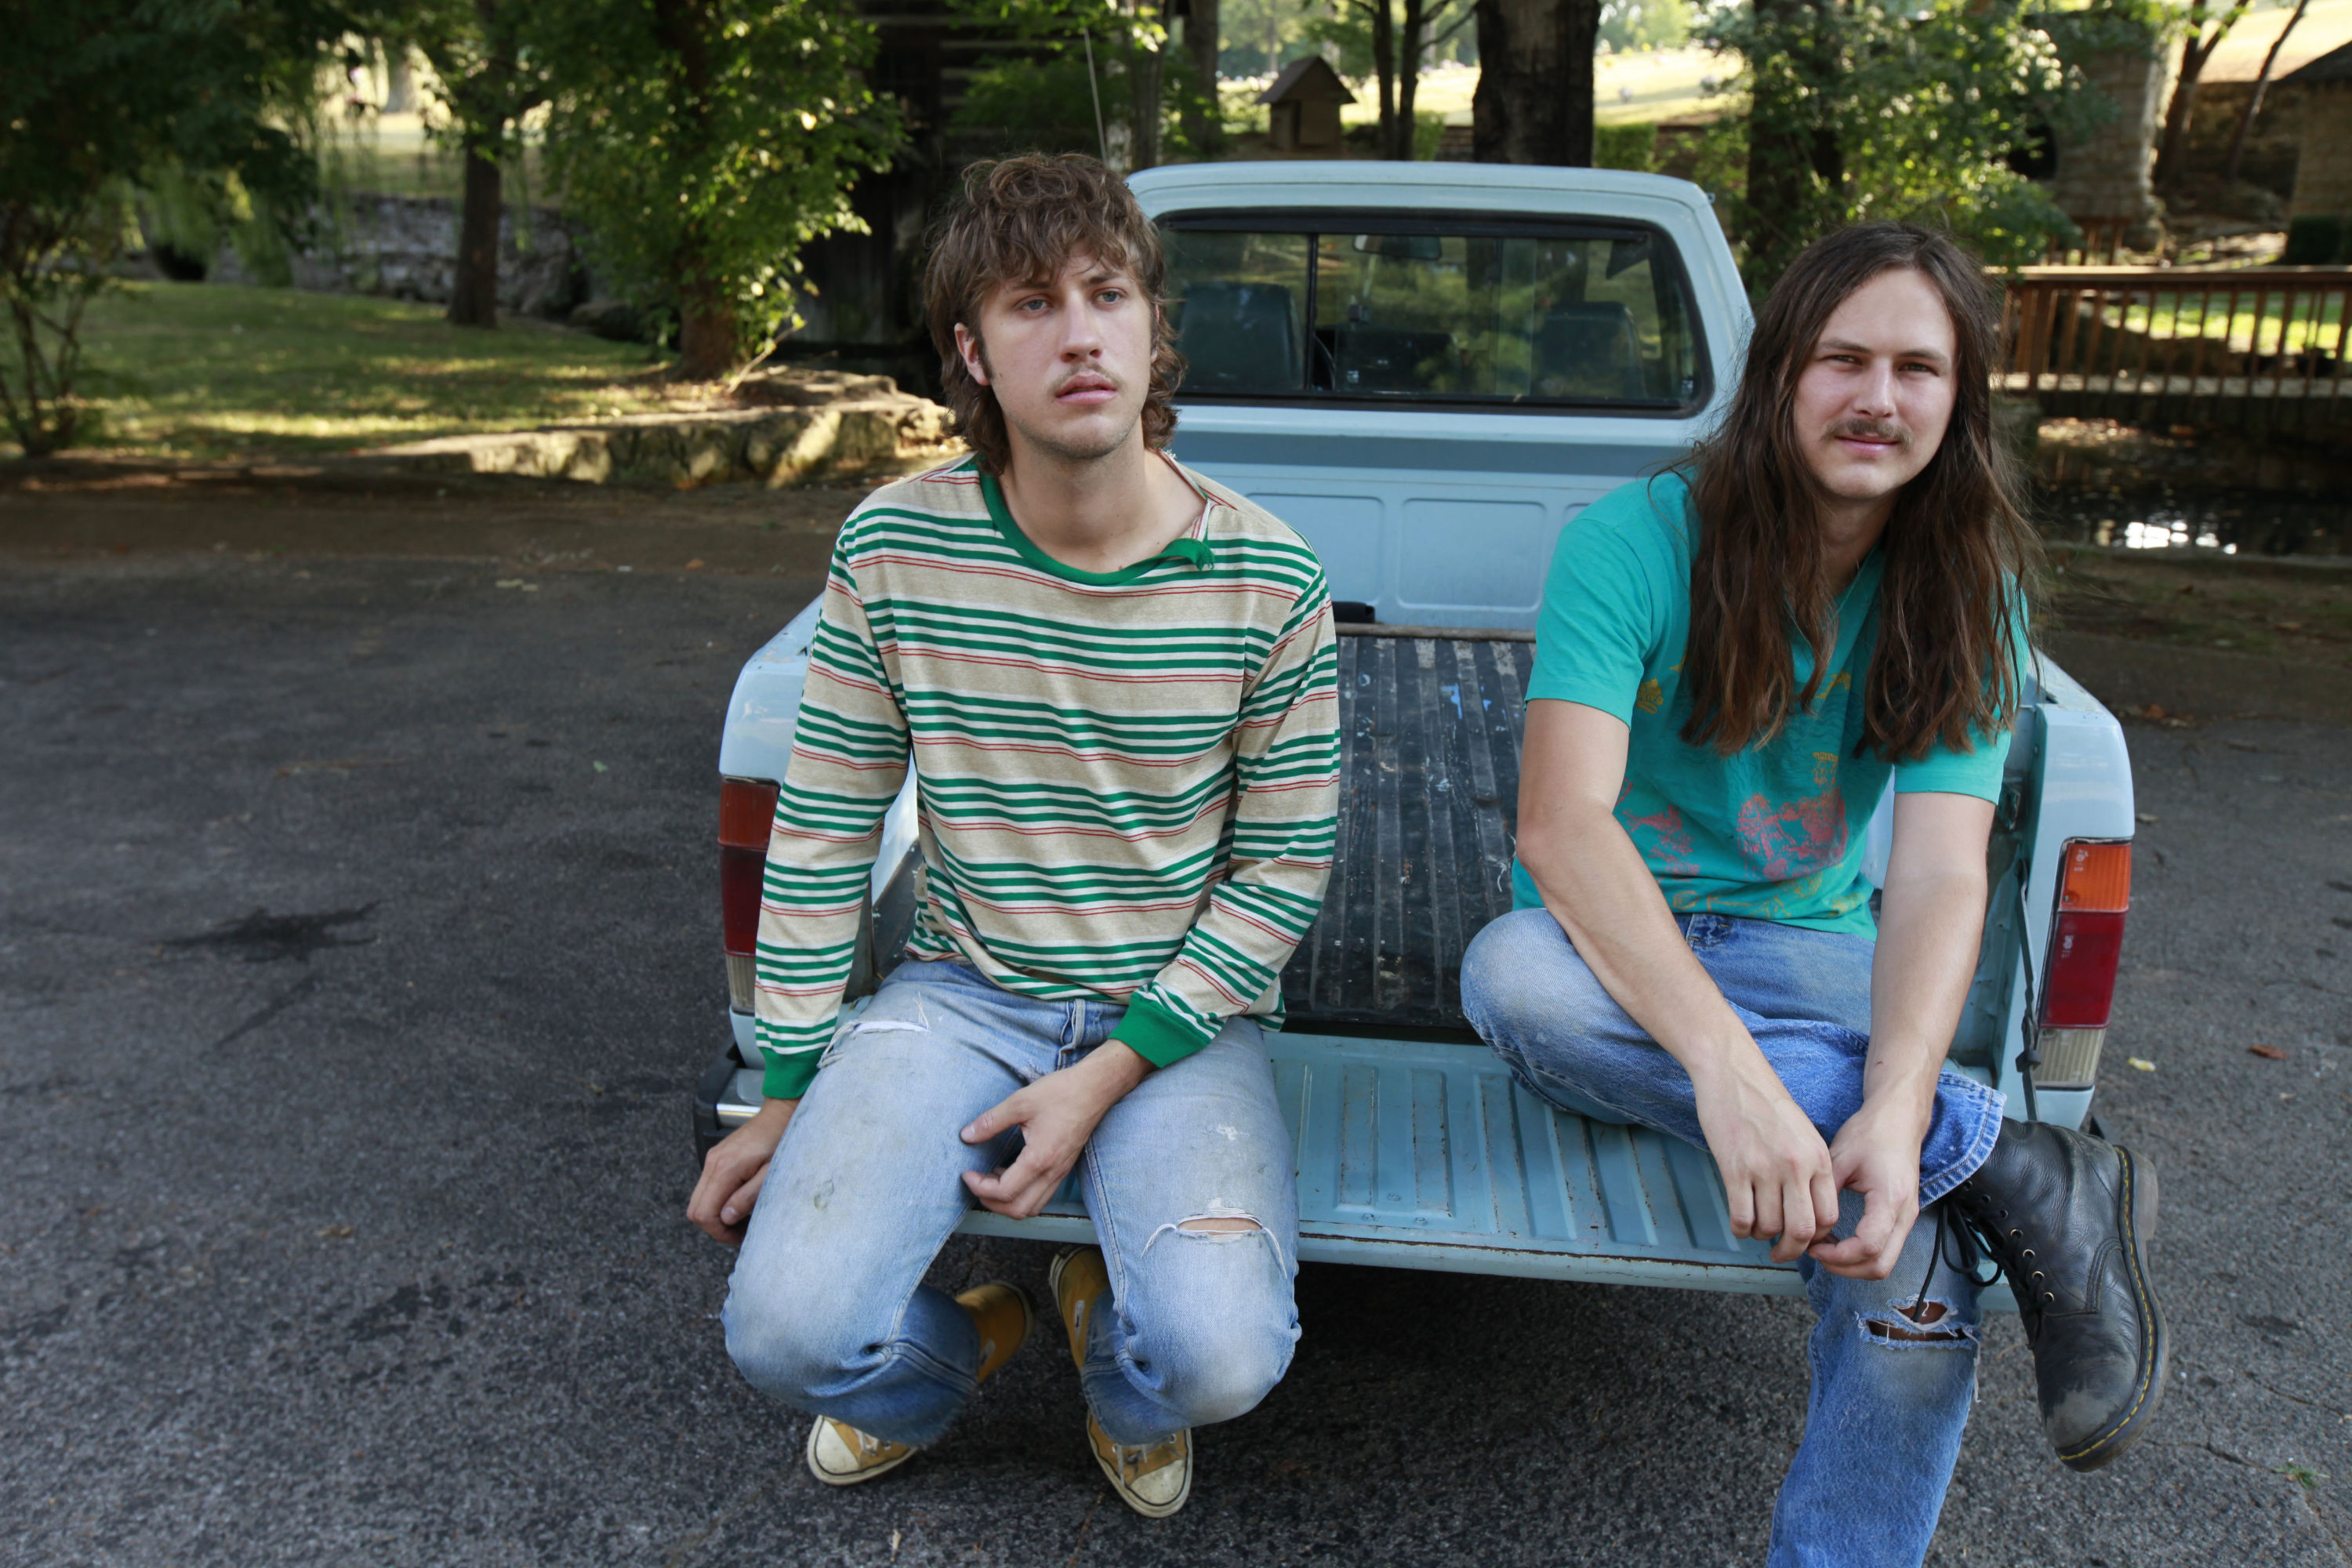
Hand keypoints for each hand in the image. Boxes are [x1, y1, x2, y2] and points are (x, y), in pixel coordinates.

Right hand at [686, 1097, 796, 1245]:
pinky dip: (718, 1201)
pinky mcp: (717, 1158)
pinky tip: (740, 1201)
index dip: (719, 1231)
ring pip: (699, 1200)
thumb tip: (726, 1219)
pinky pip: (708, 1188)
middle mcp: (712, 1163)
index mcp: (724, 1169)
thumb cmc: (782, 1141)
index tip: (740, 1236)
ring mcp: (712, 1159)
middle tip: (741, 1230)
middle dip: (715, 1226)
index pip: (703, 1213)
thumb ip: (747, 1197)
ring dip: (717, 1214)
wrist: (781, 1114)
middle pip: (695, 1209)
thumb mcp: (771, 1174)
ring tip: (744, 1216)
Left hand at [960, 1044, 1149, 1218]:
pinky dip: (1022, 1194)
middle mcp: (1052, 1172)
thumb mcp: (1020, 1102)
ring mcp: (1060, 1172)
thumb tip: (966, 1135)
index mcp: (1040, 1158)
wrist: (1095, 1088)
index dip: (980, 1188)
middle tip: (976, 1183)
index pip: (1005, 1192)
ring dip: (1008, 1202)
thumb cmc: (1061, 1092)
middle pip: (1019, 1210)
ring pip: (1032, 1207)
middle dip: (991, 1203)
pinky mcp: (1064, 1168)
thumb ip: (991, 1121)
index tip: (967, 1174)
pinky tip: (1011, 1171)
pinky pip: (1041, 1195)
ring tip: (992, 1179)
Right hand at [1693, 1055, 1839, 1263]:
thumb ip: (1810, 1168)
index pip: (1829, 1216)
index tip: (1803, 1238)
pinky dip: (1741, 1229)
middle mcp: (1796, 1166)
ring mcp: (1765, 1168)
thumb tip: (1807, 1208)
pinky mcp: (1735, 1168)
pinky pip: (1742, 1217)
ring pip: (1770, 1227)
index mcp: (1818, 1158)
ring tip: (1756, 1230)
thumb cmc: (1766, 1102)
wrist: (1733, 1074)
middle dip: (1791, 1250)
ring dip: (1762, 1236)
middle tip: (1780, 1252)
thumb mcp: (1803, 1133)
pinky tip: (1739, 1224)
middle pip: (1803, 1230)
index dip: (1816, 1237)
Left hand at [1808, 1099, 1926, 1279]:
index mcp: (1890, 1199)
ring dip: (1852, 1264)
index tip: (1812, 1246)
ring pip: (1884, 1263)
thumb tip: (1804, 1225)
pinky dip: (1860, 1255)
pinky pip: (1885, 1250)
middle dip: (1844, 1268)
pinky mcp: (1902, 1218)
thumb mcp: (1838, 1159)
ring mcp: (1907, 1218)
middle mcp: (1905, 1214)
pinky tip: (1836, 1240)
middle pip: (1880, 1266)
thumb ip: (1823, 1195)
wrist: (1898, 1120)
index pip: (1868, 1247)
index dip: (1837, 1255)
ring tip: (1822, 1247)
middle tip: (1815, 1253)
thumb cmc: (1869, 1134)